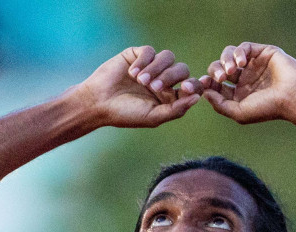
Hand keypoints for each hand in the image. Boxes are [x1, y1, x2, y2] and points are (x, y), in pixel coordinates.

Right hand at [72, 47, 199, 128]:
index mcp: (170, 96)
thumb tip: (197, 98)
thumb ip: (176, 109)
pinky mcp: (137, 55)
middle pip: (181, 69)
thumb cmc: (126, 114)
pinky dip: (143, 61)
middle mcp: (163, 79)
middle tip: (154, 87)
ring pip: (168, 57)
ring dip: (156, 69)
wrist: (99, 103)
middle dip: (170, 77)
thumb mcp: (153, 117)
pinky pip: (149, 51)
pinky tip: (132, 73)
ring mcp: (151, 66)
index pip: (191, 86)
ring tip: (141, 81)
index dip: (194, 85)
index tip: (187, 87)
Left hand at [199, 42, 295, 126]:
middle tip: (220, 78)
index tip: (202, 83)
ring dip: (225, 60)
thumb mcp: (239, 113)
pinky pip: (244, 47)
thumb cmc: (267, 108)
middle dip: (215, 71)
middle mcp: (244, 79)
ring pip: (228, 55)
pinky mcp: (262, 53)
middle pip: (219, 68)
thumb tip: (205, 92)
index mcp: (238, 94)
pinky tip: (242, 62)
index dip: (206, 83)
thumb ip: (219, 104)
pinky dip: (239, 52)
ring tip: (232, 70)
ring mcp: (253, 65)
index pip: (216, 85)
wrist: (292, 96)